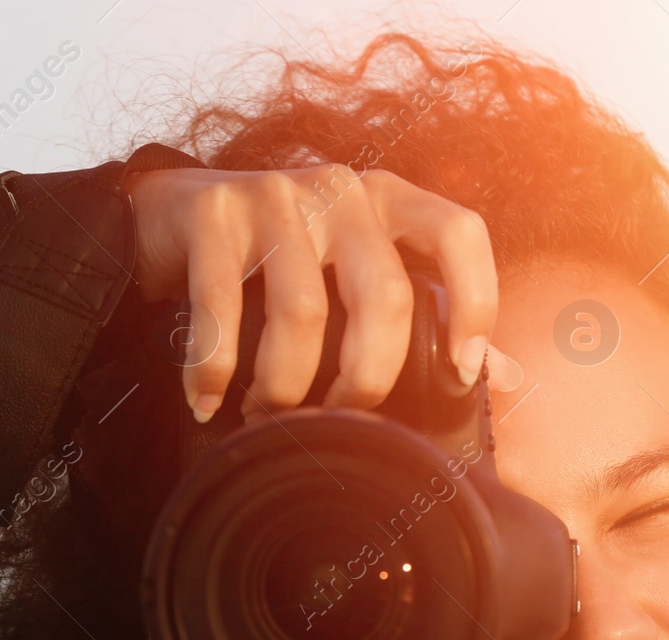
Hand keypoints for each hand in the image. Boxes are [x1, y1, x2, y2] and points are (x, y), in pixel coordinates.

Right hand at [124, 163, 509, 421]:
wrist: (166, 214)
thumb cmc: (280, 261)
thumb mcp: (354, 277)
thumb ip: (425, 319)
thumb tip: (501, 379)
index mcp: (389, 200)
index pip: (458, 232)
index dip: (475, 302)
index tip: (460, 369)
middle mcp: (341, 189)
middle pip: (384, 295)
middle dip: (366, 379)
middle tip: (340, 421)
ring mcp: (274, 194)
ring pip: (302, 312)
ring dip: (286, 386)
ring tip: (269, 417)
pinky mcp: (211, 212)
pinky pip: (221, 311)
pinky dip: (214, 371)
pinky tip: (208, 402)